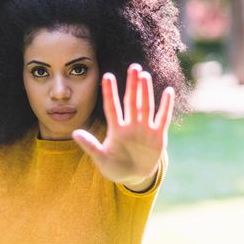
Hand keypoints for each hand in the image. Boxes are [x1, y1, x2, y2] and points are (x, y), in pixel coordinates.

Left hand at [72, 63, 174, 187]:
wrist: (133, 176)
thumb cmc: (114, 167)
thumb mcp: (101, 158)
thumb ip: (90, 146)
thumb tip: (74, 133)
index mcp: (116, 129)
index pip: (112, 107)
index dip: (110, 92)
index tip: (106, 76)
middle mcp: (131, 125)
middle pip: (131, 102)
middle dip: (132, 85)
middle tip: (133, 67)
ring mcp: (145, 129)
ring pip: (146, 106)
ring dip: (146, 91)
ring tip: (145, 75)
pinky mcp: (158, 136)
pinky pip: (163, 118)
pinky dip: (166, 106)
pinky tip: (168, 92)